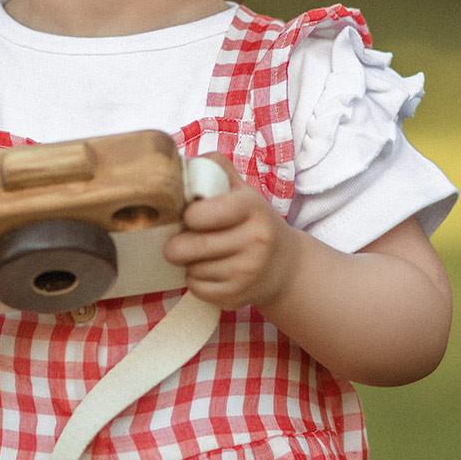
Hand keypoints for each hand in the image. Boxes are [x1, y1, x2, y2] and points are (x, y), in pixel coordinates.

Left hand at [162, 153, 303, 311]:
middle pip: (190, 246)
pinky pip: (196, 289)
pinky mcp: (238, 296)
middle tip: (180, 239)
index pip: (200, 213)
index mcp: (252, 207)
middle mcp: (255, 240)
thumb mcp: (241, 190)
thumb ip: (214, 169)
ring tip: (201, 255)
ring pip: (191, 269)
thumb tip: (180, 163)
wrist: (284, 265)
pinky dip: (195, 281)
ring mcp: (247, 272)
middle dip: (176, 244)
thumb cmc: (252, 221)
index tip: (190, 216)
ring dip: (188, 263)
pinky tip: (209, 271)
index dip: (188, 215)